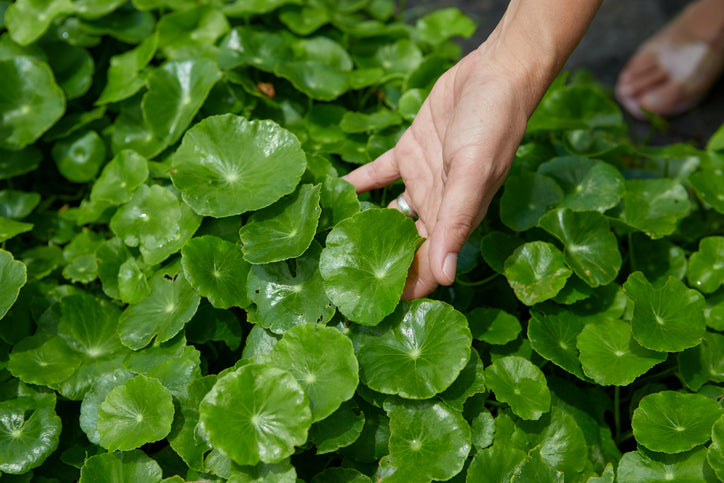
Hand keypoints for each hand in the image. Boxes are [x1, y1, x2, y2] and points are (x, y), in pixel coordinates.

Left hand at [343, 47, 531, 298]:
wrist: (495, 75)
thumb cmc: (491, 127)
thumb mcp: (473, 175)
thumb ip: (456, 223)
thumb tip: (446, 278)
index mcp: (452, 220)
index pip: (427, 269)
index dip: (403, 290)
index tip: (369, 309)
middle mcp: (434, 206)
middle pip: (402, 247)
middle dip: (375, 266)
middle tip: (336, 281)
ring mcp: (419, 180)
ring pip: (385, 215)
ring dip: (361, 228)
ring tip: (325, 244)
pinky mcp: (407, 153)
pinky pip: (376, 176)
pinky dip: (355, 185)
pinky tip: (329, 194)